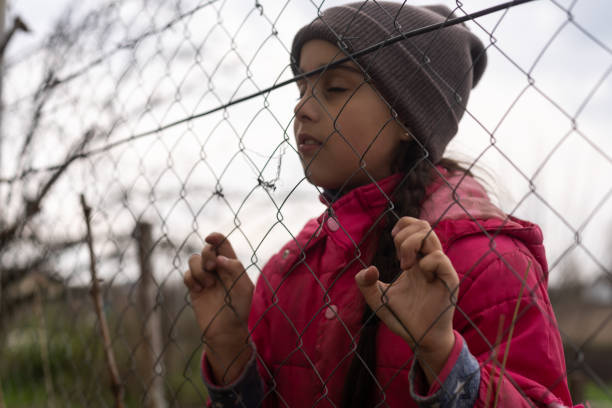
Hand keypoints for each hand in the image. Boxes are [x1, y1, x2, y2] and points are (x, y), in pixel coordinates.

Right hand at [183, 232, 253, 382]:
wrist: (226, 330)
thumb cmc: (239, 309)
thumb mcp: (244, 287)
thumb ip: (235, 268)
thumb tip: (219, 258)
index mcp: (231, 265)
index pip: (222, 244)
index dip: (215, 237)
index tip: (210, 239)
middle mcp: (217, 269)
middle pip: (206, 249)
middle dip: (207, 254)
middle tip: (212, 268)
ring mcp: (205, 278)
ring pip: (193, 260)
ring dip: (199, 269)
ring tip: (208, 285)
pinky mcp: (194, 288)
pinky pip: (187, 275)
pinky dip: (191, 279)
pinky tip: (199, 290)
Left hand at [355, 217, 457, 379]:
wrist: (420, 339)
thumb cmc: (403, 318)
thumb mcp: (377, 299)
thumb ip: (365, 283)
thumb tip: (369, 269)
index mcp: (416, 260)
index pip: (416, 227)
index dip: (403, 226)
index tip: (392, 240)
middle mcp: (429, 261)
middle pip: (424, 226)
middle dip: (405, 235)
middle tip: (399, 258)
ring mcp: (440, 270)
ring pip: (431, 237)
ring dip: (412, 245)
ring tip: (405, 266)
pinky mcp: (449, 281)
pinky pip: (440, 259)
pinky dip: (426, 262)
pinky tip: (420, 274)